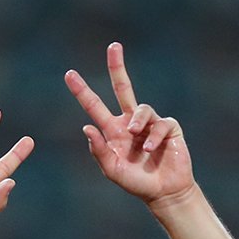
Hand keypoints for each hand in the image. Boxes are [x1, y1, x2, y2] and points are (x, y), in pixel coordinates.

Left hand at [66, 42, 193, 206]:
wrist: (164, 192)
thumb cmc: (136, 182)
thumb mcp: (112, 170)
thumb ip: (99, 150)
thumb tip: (86, 127)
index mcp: (112, 130)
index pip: (94, 106)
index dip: (82, 91)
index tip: (69, 74)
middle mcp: (130, 122)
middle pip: (122, 88)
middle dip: (117, 67)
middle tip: (113, 46)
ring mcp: (150, 123)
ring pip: (141, 108)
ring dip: (138, 121)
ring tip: (136, 136)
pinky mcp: (169, 127)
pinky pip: (160, 123)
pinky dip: (154, 135)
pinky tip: (151, 148)